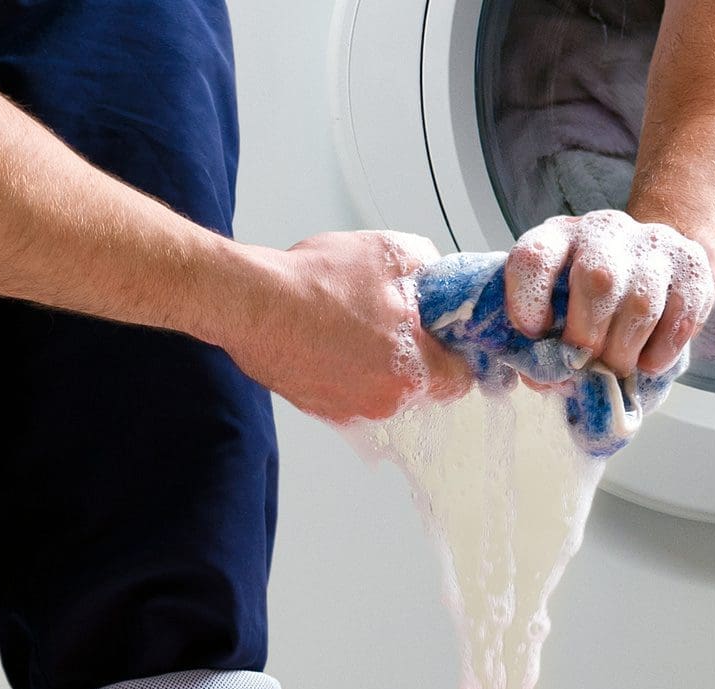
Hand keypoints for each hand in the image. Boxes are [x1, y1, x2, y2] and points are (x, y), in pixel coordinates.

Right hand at [221, 230, 470, 422]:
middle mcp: (383, 401)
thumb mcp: (390, 254)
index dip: (459, 352)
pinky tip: (329, 336)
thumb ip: (427, 269)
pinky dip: (345, 368)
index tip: (450, 336)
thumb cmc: (316, 283)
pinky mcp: (318, 407)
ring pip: (382, 387)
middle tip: (396, 317)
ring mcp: (348, 409)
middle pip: (421, 384)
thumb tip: (434, 278)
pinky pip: (347, 389)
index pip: (461, 378)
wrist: (253, 302)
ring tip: (353, 322)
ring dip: (377, 361)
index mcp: (413, 371)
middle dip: (416, 353)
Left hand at [505, 211, 714, 378]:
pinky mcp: (692, 265)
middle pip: (596, 280)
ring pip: (642, 304)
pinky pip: (682, 316)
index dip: (527, 302)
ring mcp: (653, 244)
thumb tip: (546, 380)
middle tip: (583, 365)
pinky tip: (648, 362)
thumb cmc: (591, 296)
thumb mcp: (557, 306)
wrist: (653, 262)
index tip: (534, 334)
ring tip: (617, 369)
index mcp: (560, 237)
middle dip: (586, 338)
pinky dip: (661, 351)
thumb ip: (543, 341)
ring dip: (624, 352)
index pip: (534, 256)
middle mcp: (605, 231)